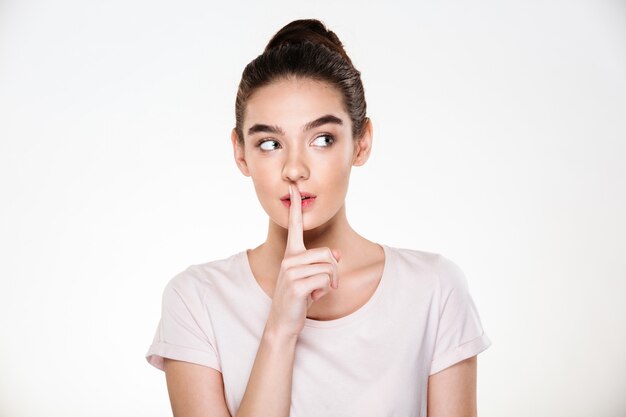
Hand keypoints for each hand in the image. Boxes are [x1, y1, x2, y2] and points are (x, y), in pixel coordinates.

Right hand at [264, 184, 339, 337]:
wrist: (283, 322)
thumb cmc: (299, 298)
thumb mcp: (312, 277)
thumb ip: (324, 263)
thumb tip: (338, 254)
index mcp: (291, 253)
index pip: (294, 225)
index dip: (295, 206)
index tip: (294, 188)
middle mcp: (289, 258)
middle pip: (328, 253)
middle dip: (334, 271)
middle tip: (325, 285)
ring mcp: (291, 270)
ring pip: (329, 267)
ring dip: (330, 283)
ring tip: (317, 291)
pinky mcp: (296, 284)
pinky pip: (326, 279)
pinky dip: (326, 290)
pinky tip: (314, 297)